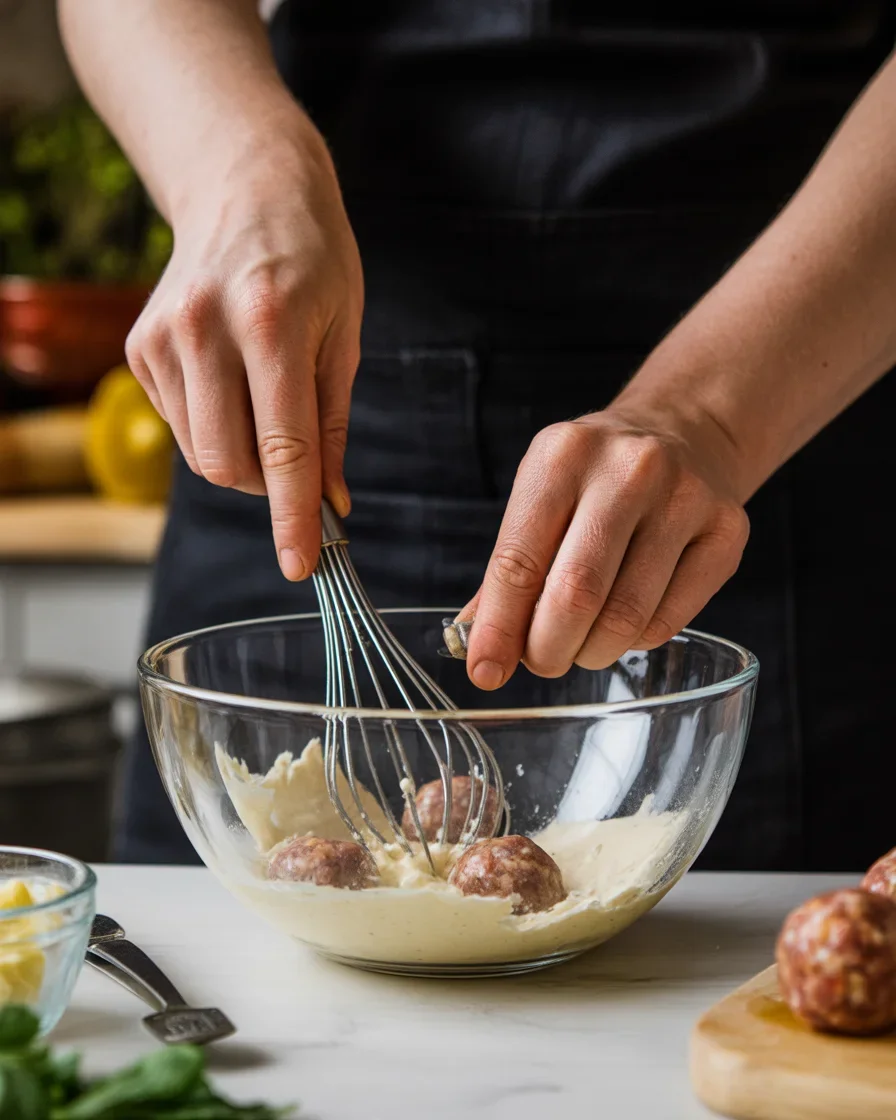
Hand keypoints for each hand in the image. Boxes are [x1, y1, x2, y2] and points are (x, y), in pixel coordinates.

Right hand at [125, 130, 362, 580]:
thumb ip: (332, 425)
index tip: (302, 566)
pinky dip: (214, 430)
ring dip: (243, 462)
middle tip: (300, 462)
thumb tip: (332, 505)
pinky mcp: (139, 348)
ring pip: (202, 456)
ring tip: (266, 407)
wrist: (244, 188)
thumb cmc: (313, 259)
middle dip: (271, 488)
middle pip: (230, 464)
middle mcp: (204, 328)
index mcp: (271, 322)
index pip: (282, 446)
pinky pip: (181, 428)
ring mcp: (162, 338)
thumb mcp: (345, 335)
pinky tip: (231, 383)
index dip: (295, 516)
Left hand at [463, 408, 749, 687]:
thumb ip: (509, 570)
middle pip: (575, 594)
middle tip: (542, 661)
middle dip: (547, 649)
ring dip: (591, 651)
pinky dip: (635, 640)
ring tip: (581, 643)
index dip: (499, 628)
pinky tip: (625, 621)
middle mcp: (628, 470)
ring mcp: (685, 498)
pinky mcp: (726, 532)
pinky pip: (668, 621)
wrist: (683, 432)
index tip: (486, 671)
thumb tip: (479, 648)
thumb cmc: (596, 478)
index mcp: (562, 456)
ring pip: (625, 617)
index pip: (519, 560)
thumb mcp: (541, 497)